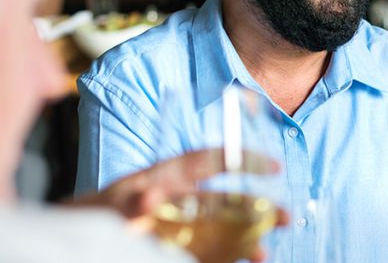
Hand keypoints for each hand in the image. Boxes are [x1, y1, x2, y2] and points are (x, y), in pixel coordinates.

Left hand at [68, 149, 287, 262]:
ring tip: (265, 254)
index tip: (275, 167)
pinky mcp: (184, 247)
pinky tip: (246, 260)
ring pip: (225, 230)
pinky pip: (213, 252)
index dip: (244, 160)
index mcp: (171, 177)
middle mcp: (184, 200)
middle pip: (228, 201)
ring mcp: (185, 227)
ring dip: (249, 240)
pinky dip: (231, 256)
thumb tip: (151, 199)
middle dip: (259, 209)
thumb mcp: (110, 204)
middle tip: (286, 218)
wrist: (76, 242)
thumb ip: (131, 202)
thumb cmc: (94, 212)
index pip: (212, 161)